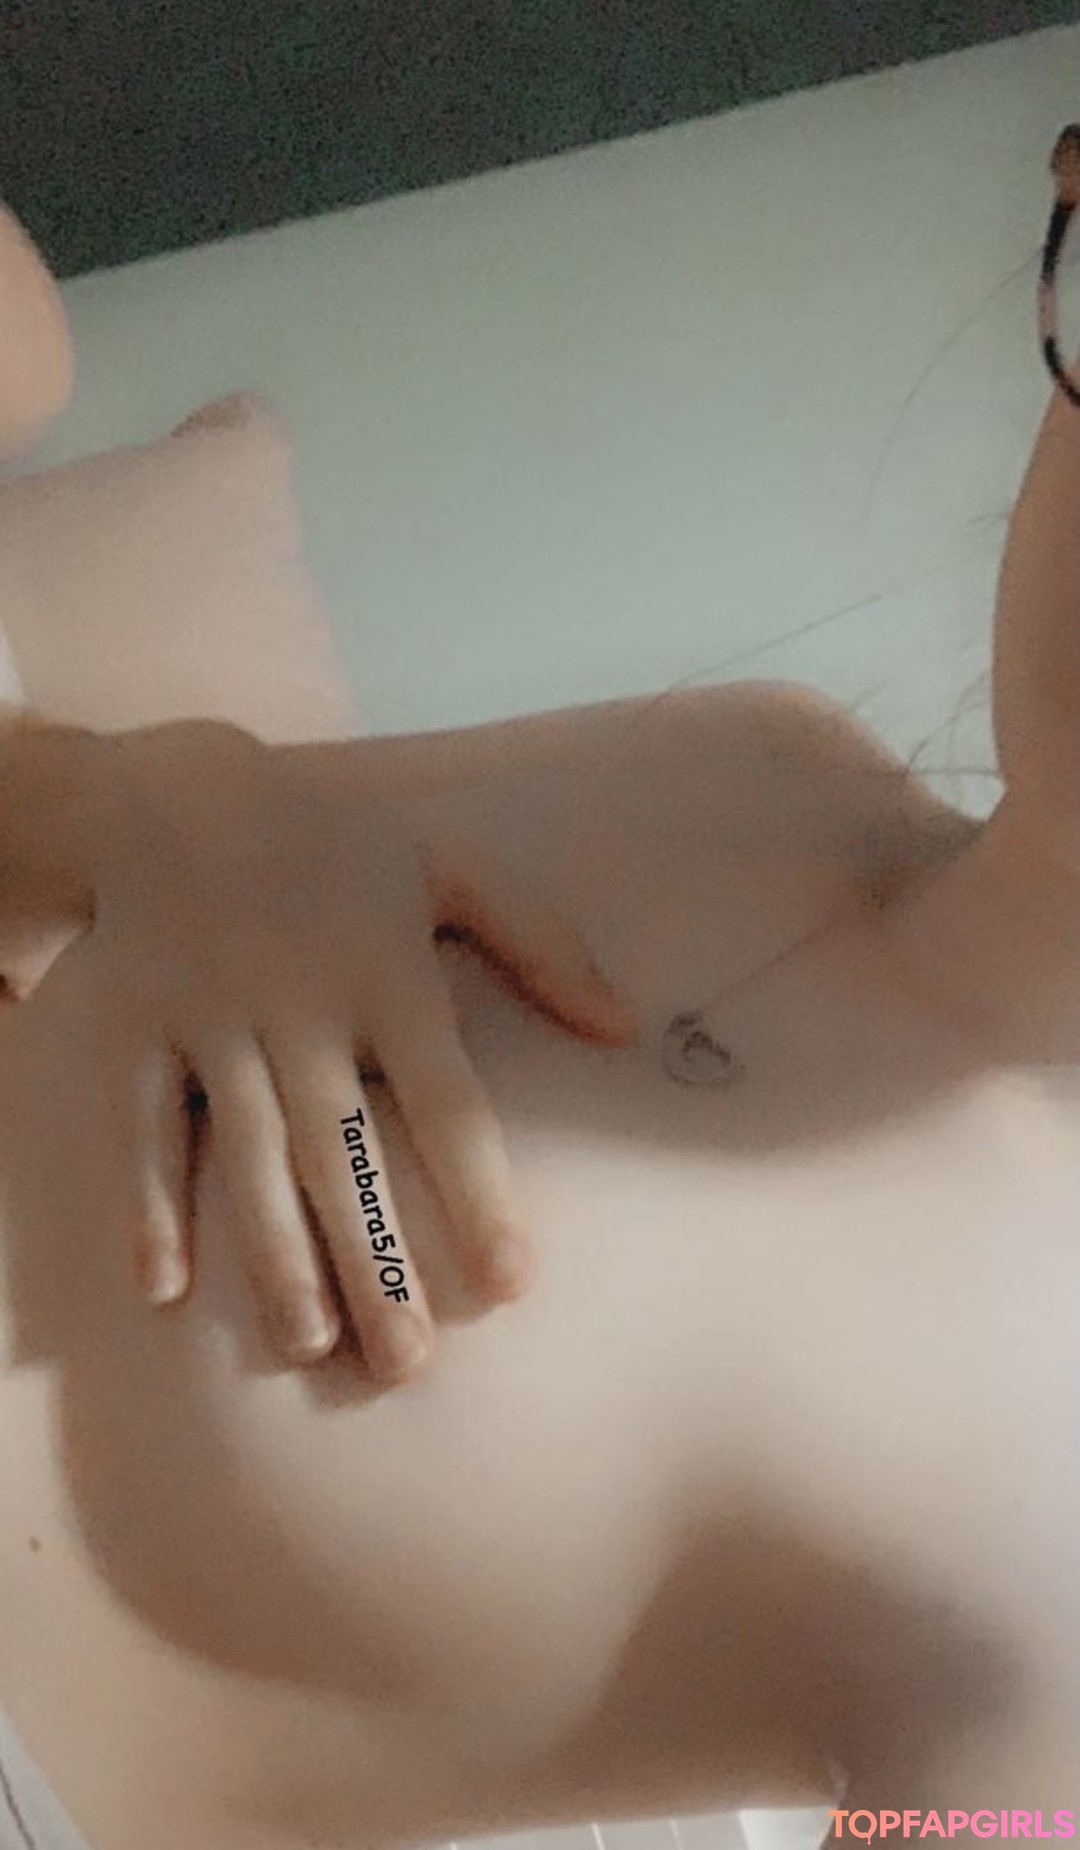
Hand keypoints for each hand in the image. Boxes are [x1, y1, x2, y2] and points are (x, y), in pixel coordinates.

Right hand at [57, 720, 634, 1381]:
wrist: (178, 793)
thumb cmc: (337, 845)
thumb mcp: (448, 868)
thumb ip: (540, 943)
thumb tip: (627, 1025)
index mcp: (387, 971)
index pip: (448, 1101)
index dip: (480, 1194)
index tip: (513, 1283)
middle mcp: (300, 1004)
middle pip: (344, 1149)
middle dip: (375, 1257)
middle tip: (406, 1363)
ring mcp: (212, 1019)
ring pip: (247, 1151)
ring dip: (275, 1250)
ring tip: (310, 1342)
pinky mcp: (135, 1030)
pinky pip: (143, 1124)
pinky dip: (149, 1200)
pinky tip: (163, 1289)